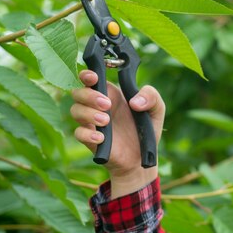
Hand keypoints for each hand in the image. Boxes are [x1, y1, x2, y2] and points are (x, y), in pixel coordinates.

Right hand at [71, 70, 164, 196]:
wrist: (141, 158)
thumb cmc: (146, 130)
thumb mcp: (157, 110)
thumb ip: (151, 96)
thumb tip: (134, 102)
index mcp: (112, 94)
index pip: (91, 78)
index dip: (87, 74)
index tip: (93, 77)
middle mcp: (98, 106)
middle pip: (78, 92)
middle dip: (89, 95)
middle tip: (108, 105)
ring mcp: (91, 123)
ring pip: (75, 110)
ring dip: (89, 113)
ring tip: (106, 121)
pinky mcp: (90, 140)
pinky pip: (78, 133)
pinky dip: (88, 134)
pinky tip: (101, 138)